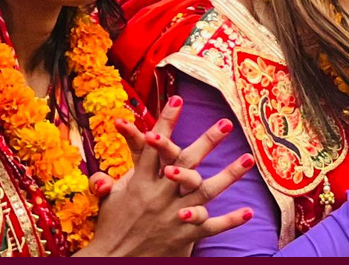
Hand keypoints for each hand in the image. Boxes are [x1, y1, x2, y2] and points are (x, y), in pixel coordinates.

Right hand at [80, 99, 254, 255]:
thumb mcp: (108, 198)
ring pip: (207, 191)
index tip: (177, 99)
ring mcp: (175, 214)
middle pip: (187, 163)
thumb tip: (100, 164)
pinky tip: (248, 211)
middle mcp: (160, 195)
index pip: (155, 147)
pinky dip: (230, 220)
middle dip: (207, 141)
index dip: (166, 122)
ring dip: (229, 174)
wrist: (114, 260)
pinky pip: (212, 226)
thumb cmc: (112, 226)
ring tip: (248, 159)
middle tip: (226, 122)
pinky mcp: (186, 234)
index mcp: (140, 182)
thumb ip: (107, 178)